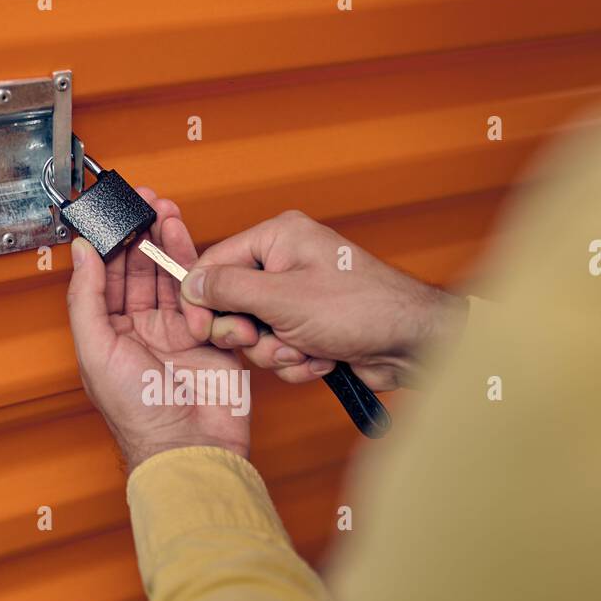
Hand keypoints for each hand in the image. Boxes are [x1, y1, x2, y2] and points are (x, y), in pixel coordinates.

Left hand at [66, 192, 250, 472]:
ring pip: (171, 277)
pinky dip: (197, 268)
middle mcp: (141, 333)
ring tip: (166, 213)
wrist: (191, 445)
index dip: (110, 244)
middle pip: (140, 272)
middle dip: (142, 235)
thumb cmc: (140, 414)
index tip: (114, 214)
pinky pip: (203, 295)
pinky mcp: (210, 337)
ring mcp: (177, 334)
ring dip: (168, 243)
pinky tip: (188, 245)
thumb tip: (80, 253)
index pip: (105, 279)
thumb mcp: (97, 350)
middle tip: (145, 204)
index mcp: (108, 338)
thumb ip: (86, 298)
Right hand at [178, 210, 466, 390]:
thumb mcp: (282, 298)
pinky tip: (323, 358)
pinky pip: (281, 351)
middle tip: (261, 339)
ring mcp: (298, 299)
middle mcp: (285, 264)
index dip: (202, 301)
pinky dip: (298, 362)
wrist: (410, 344)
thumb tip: (190, 284)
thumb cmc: (359, 308)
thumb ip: (229, 289)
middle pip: (232, 304)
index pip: (216, 265)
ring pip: (257, 335)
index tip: (198, 330)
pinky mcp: (310, 329)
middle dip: (250, 333)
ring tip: (307, 349)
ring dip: (278, 352)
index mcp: (278, 238)